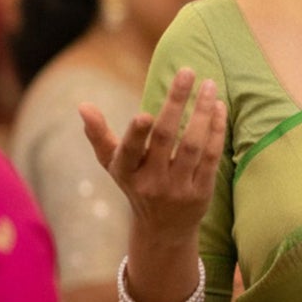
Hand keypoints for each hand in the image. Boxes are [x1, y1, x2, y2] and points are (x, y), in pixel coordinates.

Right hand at [78, 67, 226, 243]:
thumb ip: (99, 135)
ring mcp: (178, 188)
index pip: (129, 151)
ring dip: (202, 113)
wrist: (164, 229)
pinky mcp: (201, 192)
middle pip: (165, 138)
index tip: (144, 114)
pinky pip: (211, 157)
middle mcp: (151, 182)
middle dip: (176, 103)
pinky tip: (218, 108)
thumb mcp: (114, 164)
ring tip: (210, 85)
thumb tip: (83, 105)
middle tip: (188, 71)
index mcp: (126, 172)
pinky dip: (215, 131)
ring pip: (192, 146)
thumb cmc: (136, 184)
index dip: (136, 134)